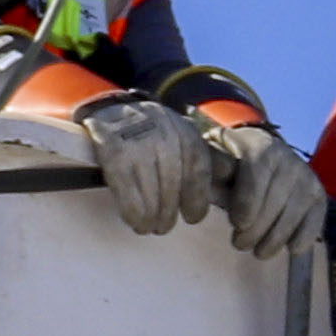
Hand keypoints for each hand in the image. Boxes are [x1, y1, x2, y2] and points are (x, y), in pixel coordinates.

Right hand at [75, 90, 217, 235]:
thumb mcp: (178, 136)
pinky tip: (135, 220)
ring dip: (151, 216)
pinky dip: (132, 210)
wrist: (108, 108)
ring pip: (151, 189)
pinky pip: (126, 187)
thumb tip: (227, 175)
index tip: (192, 218)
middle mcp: (164, 132)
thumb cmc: (150, 133)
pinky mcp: (112, 146)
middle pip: (173, 184)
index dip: (197, 198)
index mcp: (185, 131)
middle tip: (163, 227)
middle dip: (169, 212)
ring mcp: (137, 139)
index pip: (198, 169)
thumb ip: (198, 156)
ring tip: (148, 226)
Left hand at [207, 122, 325, 259]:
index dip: (247, 203)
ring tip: (259, 251)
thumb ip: (211, 178)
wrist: (261, 155)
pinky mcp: (317, 193)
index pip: (256, 175)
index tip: (237, 224)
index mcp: (258, 145)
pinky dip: (304, 236)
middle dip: (256, 228)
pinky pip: (315, 218)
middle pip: (274, 199)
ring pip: (293, 213)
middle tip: (239, 244)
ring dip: (275, 239)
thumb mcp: (216, 164)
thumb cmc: (230, 166)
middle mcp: (287, 156)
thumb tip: (207, 194)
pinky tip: (291, 250)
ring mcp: (306, 175)